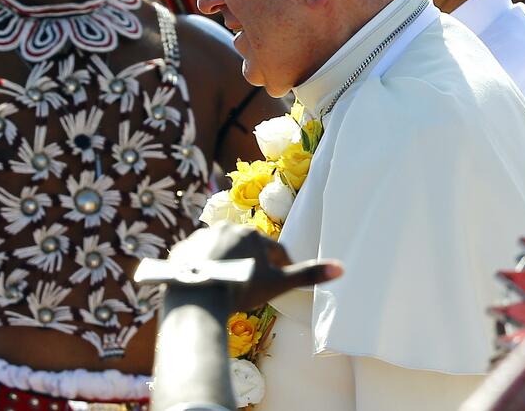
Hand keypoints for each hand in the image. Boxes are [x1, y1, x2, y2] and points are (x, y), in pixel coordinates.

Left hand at [168, 222, 342, 308]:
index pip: (274, 250)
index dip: (281, 265)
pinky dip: (204, 267)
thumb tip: (342, 268)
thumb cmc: (241, 289)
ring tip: (229, 285)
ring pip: (221, 250)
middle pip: (246, 247)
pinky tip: (206, 282)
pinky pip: (198, 257)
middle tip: (254, 284)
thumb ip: (308, 275)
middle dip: (253, 263)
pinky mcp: (182, 248)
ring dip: (227, 263)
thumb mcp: (277, 284)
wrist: (198, 296)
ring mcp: (202, 236)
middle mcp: (227, 228)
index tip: (281, 279)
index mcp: (253, 235)